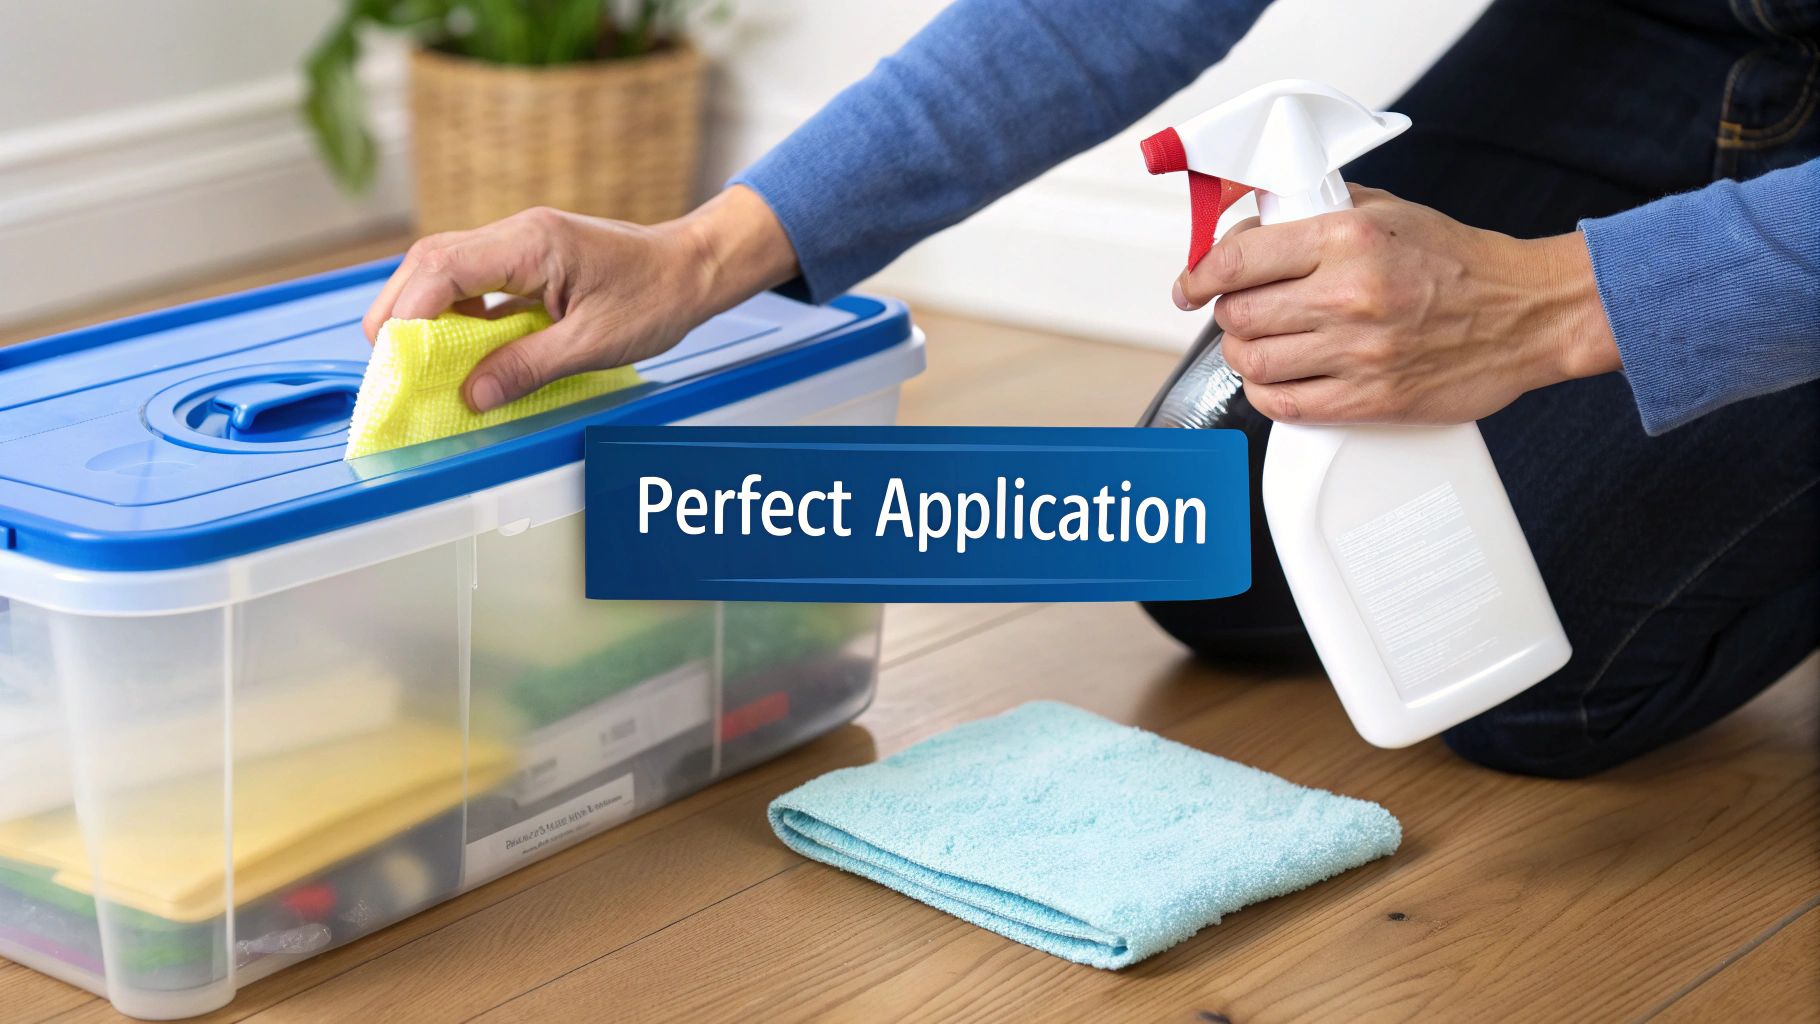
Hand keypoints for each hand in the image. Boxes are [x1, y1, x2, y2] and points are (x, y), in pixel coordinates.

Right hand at [363, 185, 798, 411]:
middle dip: (399, 310)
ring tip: (415, 361)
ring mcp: (519, 244)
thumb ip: (528, 367)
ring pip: (444, 269)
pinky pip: (472, 281)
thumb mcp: (594, 344)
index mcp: (532, 244)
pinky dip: (453, 313)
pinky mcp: (525, 260)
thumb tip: (471, 395)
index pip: (444, 267)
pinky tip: (457, 349)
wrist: (692, 268)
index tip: (391, 355)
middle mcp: (517, 234)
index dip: (407, 311)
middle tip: (389, 365)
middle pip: (430, 262)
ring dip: (422, 312)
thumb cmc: (656, 297)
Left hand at [1171, 185, 1620, 424]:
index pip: (1238, 258)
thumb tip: (1253, 217)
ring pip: (1254, 362)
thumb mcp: (1388, 212)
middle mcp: (1349, 293)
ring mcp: (1360, 351)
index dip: (1199, 274)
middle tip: (1239, 312)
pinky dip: (1268, 393)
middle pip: (1238, 315)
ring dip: (1243, 356)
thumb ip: (1319, 211)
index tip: (1190, 284)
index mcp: (1348, 237)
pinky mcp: (1373, 399)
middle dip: (1226, 314)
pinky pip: (1286, 405)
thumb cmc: (1460, 261)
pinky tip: (1276, 380)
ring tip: (1257, 345)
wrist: (1528, 313)